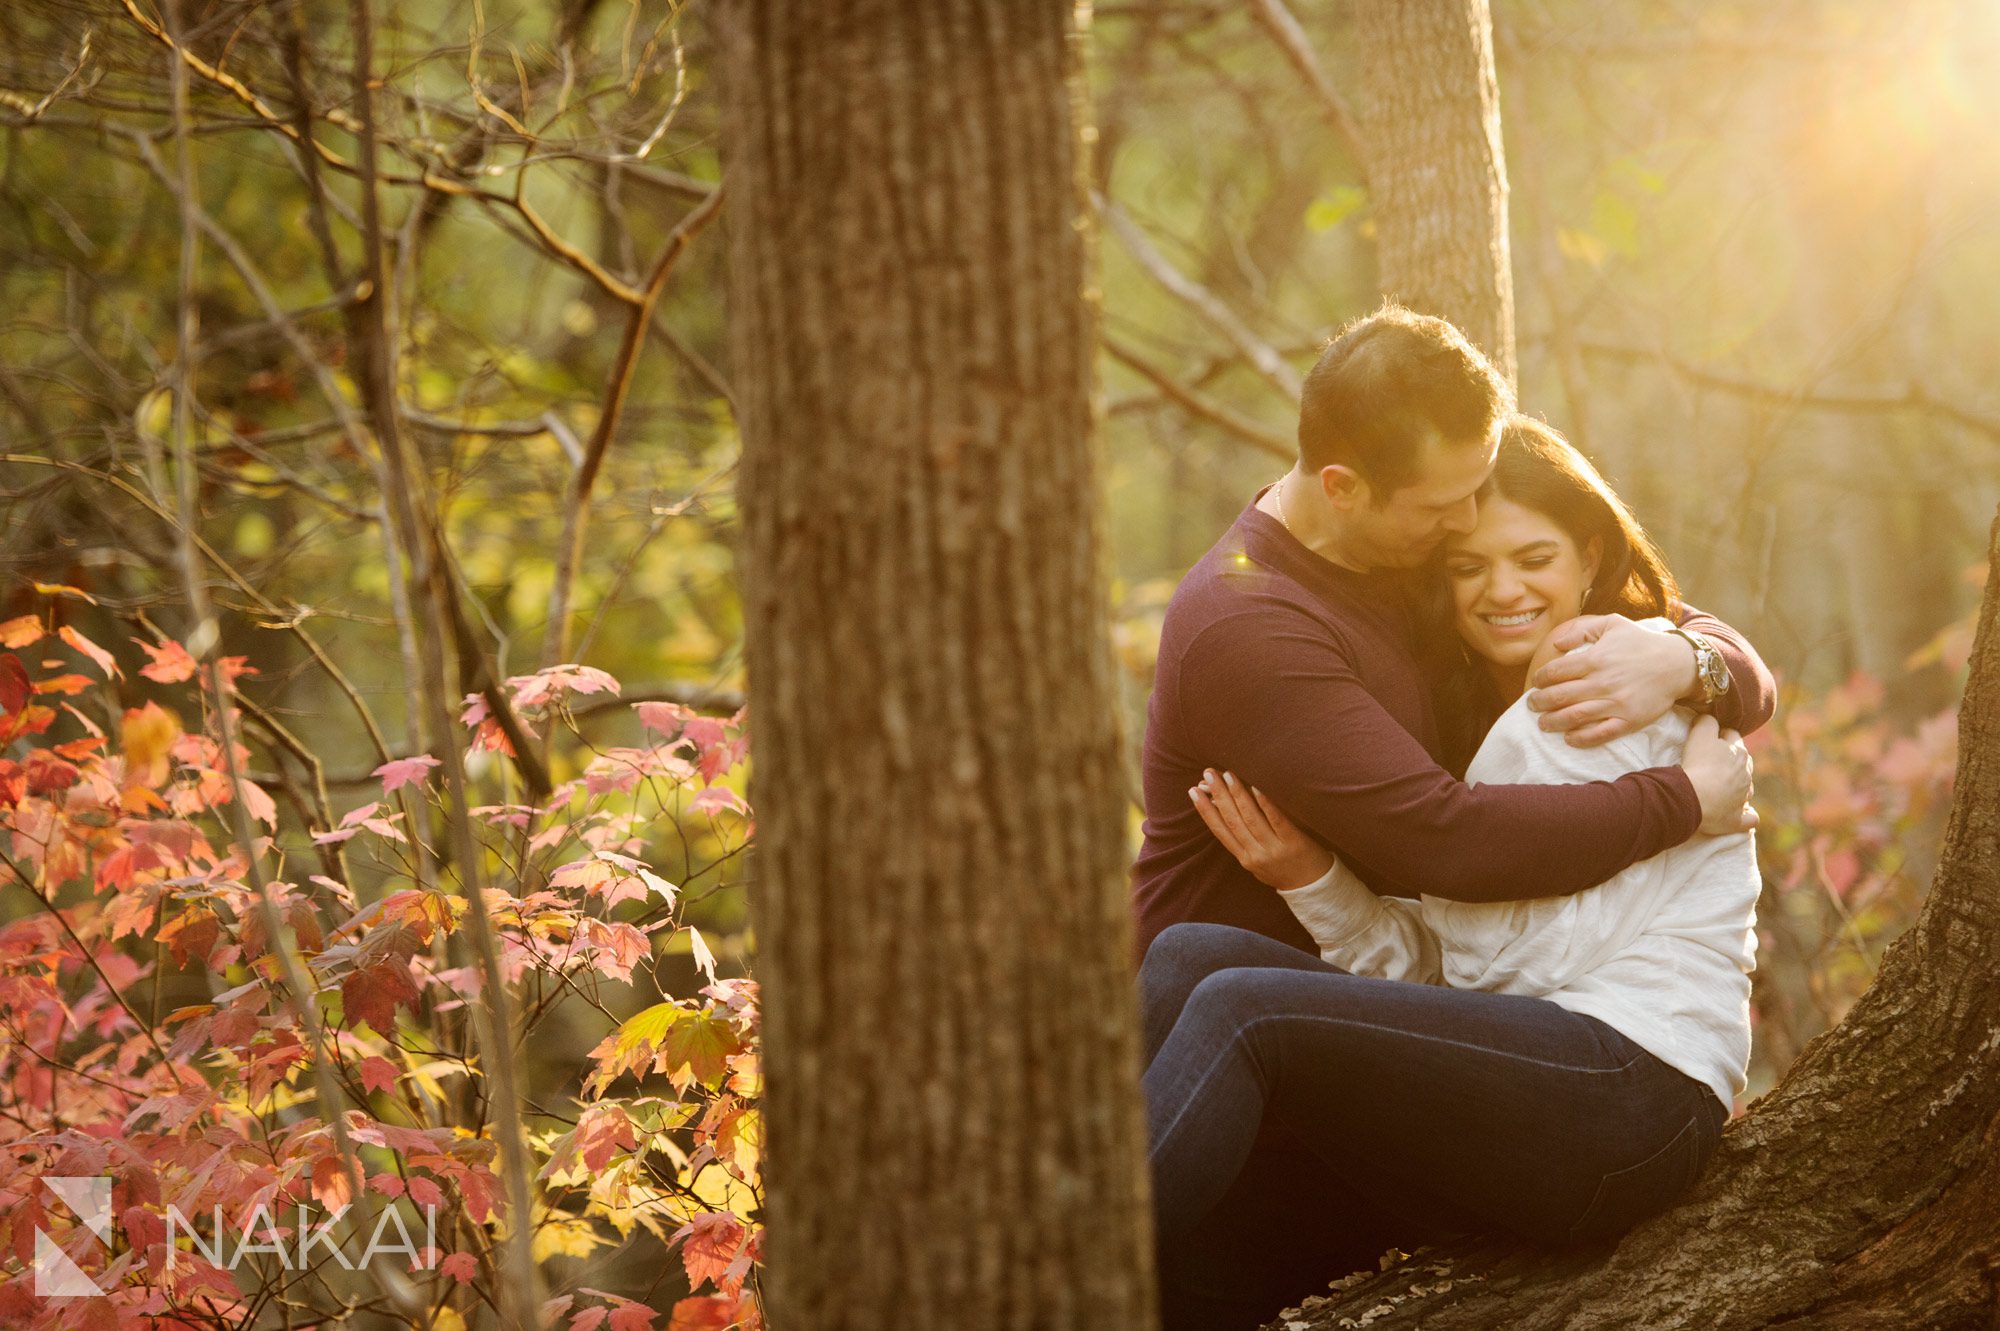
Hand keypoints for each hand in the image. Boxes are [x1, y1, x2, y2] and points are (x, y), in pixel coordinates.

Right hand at [1189, 769, 1333, 890]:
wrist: (1313, 888)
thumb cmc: (1282, 870)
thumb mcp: (1256, 862)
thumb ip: (1241, 841)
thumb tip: (1223, 811)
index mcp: (1244, 858)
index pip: (1220, 830)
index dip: (1205, 810)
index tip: (1193, 791)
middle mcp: (1256, 854)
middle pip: (1232, 820)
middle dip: (1218, 795)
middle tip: (1208, 774)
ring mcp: (1275, 848)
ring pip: (1251, 818)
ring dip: (1237, 794)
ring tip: (1228, 775)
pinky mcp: (1294, 842)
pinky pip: (1277, 819)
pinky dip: (1265, 803)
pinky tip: (1256, 787)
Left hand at [1526, 615, 1701, 746]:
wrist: (1677, 664)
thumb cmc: (1642, 642)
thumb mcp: (1613, 624)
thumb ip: (1582, 629)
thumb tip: (1557, 642)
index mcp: (1595, 659)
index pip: (1556, 672)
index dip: (1540, 679)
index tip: (1536, 683)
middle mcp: (1602, 682)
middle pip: (1559, 696)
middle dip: (1539, 703)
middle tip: (1532, 705)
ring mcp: (1616, 703)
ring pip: (1575, 717)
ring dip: (1553, 722)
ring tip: (1542, 724)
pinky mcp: (1629, 720)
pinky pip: (1600, 733)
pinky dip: (1581, 738)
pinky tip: (1569, 737)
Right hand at [1680, 715, 1757, 834]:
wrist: (1694, 797)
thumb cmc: (1697, 764)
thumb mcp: (1699, 734)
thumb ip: (1707, 722)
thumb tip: (1709, 718)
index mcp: (1739, 753)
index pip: (1732, 736)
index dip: (1720, 736)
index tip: (1708, 740)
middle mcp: (1746, 774)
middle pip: (1743, 762)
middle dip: (1733, 761)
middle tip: (1713, 763)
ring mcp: (1744, 798)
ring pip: (1747, 788)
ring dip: (1738, 787)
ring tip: (1722, 789)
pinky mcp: (1738, 819)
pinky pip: (1749, 818)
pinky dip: (1747, 816)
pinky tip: (1743, 815)